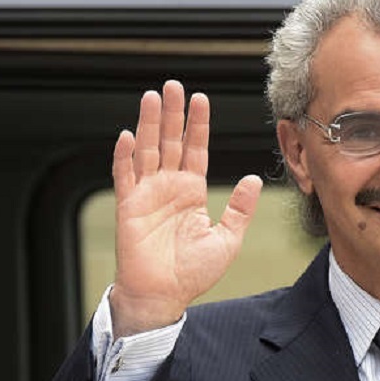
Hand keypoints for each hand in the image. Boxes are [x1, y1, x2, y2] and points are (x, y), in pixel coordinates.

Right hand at [109, 80, 261, 337]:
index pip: (195, 149)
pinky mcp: (129, 207)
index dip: (198, 124)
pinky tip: (128, 136)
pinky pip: (125, 176)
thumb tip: (254, 179)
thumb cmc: (193, 272)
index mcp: (191, 191)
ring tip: (152, 98)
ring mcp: (147, 194)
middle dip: (172, 113)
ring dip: (149, 124)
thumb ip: (240, 208)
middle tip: (173, 85)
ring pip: (148, 150)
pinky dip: (125, 156)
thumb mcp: (227, 238)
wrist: (164, 295)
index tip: (200, 99)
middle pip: (170, 141)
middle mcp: (168, 187)